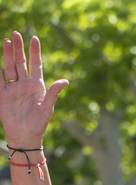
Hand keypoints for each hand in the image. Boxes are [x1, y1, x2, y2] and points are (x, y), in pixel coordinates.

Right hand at [0, 32, 66, 148]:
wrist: (25, 135)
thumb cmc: (39, 123)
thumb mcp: (48, 107)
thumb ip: (54, 92)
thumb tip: (66, 81)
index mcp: (37, 86)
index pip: (36, 64)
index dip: (35, 51)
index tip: (34, 37)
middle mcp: (25, 84)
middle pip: (21, 62)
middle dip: (19, 48)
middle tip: (16, 34)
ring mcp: (13, 88)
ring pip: (9, 67)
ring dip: (7, 54)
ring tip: (7, 40)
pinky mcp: (3, 95)